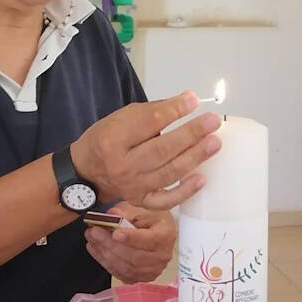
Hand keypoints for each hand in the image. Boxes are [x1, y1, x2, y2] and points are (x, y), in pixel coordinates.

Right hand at [71, 91, 221, 210]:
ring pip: (168, 172)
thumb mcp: (120, 118)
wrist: (86, 172)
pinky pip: (166, 200)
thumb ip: (153, 111)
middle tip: (213, 122)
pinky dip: (185, 191)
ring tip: (214, 143)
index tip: (194, 100)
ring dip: (195, 157)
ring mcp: (132, 185)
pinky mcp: (140, 200)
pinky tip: (201, 178)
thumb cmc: (106, 139)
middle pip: (162, 149)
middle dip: (191, 134)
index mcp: (113, 138)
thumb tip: (187, 101)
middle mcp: (122, 164)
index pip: (149, 122)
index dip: (174, 110)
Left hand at [84, 204, 175, 283]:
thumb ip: (126, 211)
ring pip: (126, 267)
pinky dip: (106, 262)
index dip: (131, 238)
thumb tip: (112, 214)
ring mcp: (152, 270)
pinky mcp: (140, 277)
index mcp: (165, 235)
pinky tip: (96, 250)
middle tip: (94, 232)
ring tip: (92, 240)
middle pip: (135, 256)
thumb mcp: (141, 208)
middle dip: (111, 244)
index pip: (149, 240)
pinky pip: (121, 274)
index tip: (115, 233)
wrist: (157, 230)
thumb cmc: (150, 218)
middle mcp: (161, 256)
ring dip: (105, 254)